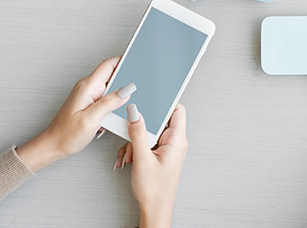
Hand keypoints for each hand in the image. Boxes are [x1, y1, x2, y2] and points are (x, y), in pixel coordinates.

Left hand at [17, 57, 136, 170]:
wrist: (54, 145)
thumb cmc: (66, 134)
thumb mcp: (91, 119)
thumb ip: (110, 102)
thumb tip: (127, 90)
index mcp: (87, 87)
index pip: (109, 65)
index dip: (124, 60)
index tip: (137, 60)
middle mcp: (87, 88)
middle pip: (112, 74)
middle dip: (126, 78)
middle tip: (137, 87)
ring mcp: (88, 95)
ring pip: (111, 87)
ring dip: (120, 94)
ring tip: (125, 105)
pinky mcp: (90, 103)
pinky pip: (107, 97)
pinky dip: (115, 102)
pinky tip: (116, 112)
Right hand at [116, 103, 187, 227]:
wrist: (155, 209)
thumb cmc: (155, 190)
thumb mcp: (142, 159)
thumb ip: (138, 133)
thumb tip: (135, 113)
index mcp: (177, 140)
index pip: (177, 110)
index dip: (164, 102)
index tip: (150, 98)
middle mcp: (175, 142)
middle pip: (159, 121)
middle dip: (141, 127)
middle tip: (132, 136)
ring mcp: (168, 148)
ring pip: (150, 132)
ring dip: (136, 141)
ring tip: (130, 155)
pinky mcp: (160, 154)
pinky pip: (147, 142)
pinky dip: (136, 148)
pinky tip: (130, 158)